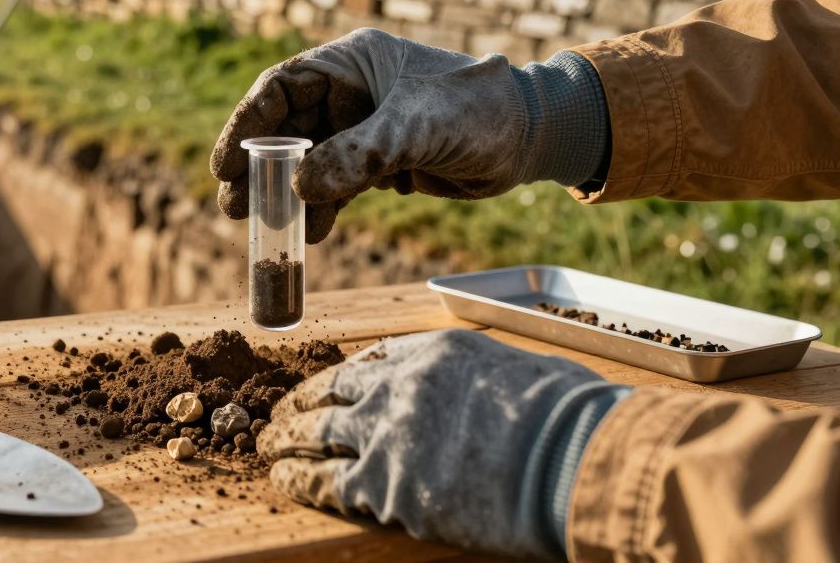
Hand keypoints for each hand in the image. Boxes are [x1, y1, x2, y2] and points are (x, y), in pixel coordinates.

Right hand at [208, 28, 607, 242]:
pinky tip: (312, 235)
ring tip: (261, 229)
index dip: (246, 125)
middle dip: (258, 167)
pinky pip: (337, 184)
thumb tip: (300, 190)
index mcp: (352, 62)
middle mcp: (351, 90)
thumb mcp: (417, 128)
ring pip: (309, 161)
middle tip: (232, 207)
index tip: (223, 166)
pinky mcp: (381, 160)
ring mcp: (364, 126)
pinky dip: (322, 208)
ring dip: (286, 194)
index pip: (281, 88)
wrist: (533, 137)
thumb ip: (360, 155)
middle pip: (285, 128)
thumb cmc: (481, 110)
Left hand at [259, 330, 615, 559]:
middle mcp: (398, 386)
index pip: (367, 361)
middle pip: (329, 393)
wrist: (575, 460)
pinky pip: (324, 481)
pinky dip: (296, 480)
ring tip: (265, 448)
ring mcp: (387, 435)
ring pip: (313, 433)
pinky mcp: (385, 487)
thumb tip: (467, 392)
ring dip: (283, 441)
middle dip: (297, 405)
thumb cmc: (568, 418)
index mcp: (431, 352)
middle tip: (277, 417)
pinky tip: (281, 482)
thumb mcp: (514, 370)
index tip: (324, 390)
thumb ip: (471, 378)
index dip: (338, 380)